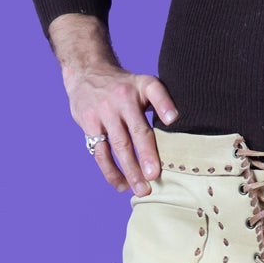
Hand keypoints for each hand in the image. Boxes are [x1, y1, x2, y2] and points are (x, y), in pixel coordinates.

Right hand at [49, 12, 177, 194]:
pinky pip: (100, 152)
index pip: (154, 94)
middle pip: (135, 131)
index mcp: (139, 88)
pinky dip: (110, 171)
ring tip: (140, 190)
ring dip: (128, 170)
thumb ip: (161, 101)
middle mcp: (121, 100)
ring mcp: (103, 113)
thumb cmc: (124, 85)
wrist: (87, 72)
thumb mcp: (144, 83)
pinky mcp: (89, 124)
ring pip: (117, 146)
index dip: (164, 106)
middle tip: (154, 177)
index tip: (173, 120)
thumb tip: (176, 123)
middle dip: (145, 155)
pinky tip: (121, 185)